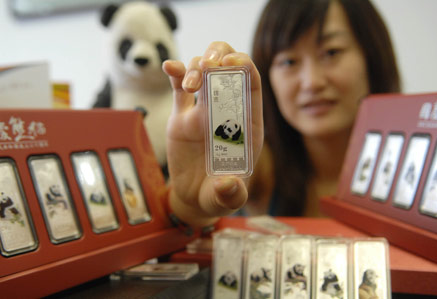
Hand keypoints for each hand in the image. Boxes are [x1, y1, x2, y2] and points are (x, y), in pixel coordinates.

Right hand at [162, 42, 262, 227]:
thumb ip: (230, 194)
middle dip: (220, 56)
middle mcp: (227, 111)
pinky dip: (176, 72)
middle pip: (228, 68)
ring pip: (203, 72)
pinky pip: (179, 86)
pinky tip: (170, 67)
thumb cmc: (217, 196)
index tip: (232, 61)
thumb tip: (226, 184)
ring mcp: (204, 110)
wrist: (194, 196)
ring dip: (196, 68)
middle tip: (208, 65)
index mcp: (246, 124)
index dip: (245, 67)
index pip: (251, 86)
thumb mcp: (227, 199)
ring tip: (189, 87)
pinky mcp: (182, 114)